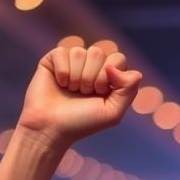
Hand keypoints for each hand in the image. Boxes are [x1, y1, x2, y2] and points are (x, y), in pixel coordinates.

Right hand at [16, 46, 142, 147]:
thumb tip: (124, 68)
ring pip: (80, 52)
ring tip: (71, 91)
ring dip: (76, 77)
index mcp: (109, 76)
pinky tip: (60, 83)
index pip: (118, 58)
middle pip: (99, 53)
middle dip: (92, 77)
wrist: (51, 127)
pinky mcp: (53, 59)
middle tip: (84, 93)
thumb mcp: (113, 112)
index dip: (109, 76)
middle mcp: (91, 66)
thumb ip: (128, 90)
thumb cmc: (83, 122)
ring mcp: (72, 61)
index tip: (100, 93)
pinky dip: (62, 71)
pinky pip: (62, 52)